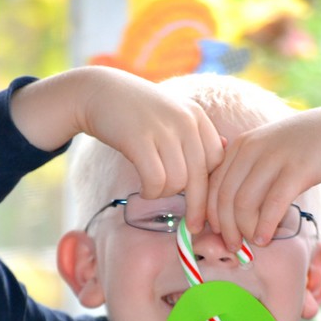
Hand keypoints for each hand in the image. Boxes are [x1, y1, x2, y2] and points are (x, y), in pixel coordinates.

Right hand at [75, 67, 223, 231]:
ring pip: (178, 182)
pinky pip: (155, 181)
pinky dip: (151, 192)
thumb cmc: (135, 110)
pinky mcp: (139, 140)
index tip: (205, 207)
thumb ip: (195, 132)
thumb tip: (221, 149)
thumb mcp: (172, 113)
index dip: (212, 187)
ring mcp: (162, 130)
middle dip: (198, 207)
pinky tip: (144, 190)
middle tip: (193, 227)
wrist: (98, 93)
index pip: (218, 161)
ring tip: (153, 190)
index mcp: (197, 116)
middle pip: (201, 176)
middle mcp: (185, 122)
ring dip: (165, 194)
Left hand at [207, 106, 320, 249]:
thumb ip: (243, 173)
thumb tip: (222, 212)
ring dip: (244, 229)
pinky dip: (264, 226)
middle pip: (225, 197)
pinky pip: (272, 205)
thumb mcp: (264, 151)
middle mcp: (251, 149)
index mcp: (239, 146)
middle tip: (231, 245)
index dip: (207, 212)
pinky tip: (265, 238)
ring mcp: (274, 158)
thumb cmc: (299, 149)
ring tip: (251, 242)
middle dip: (224, 227)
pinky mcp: (298, 169)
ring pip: (244, 203)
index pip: (212, 184)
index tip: (210, 231)